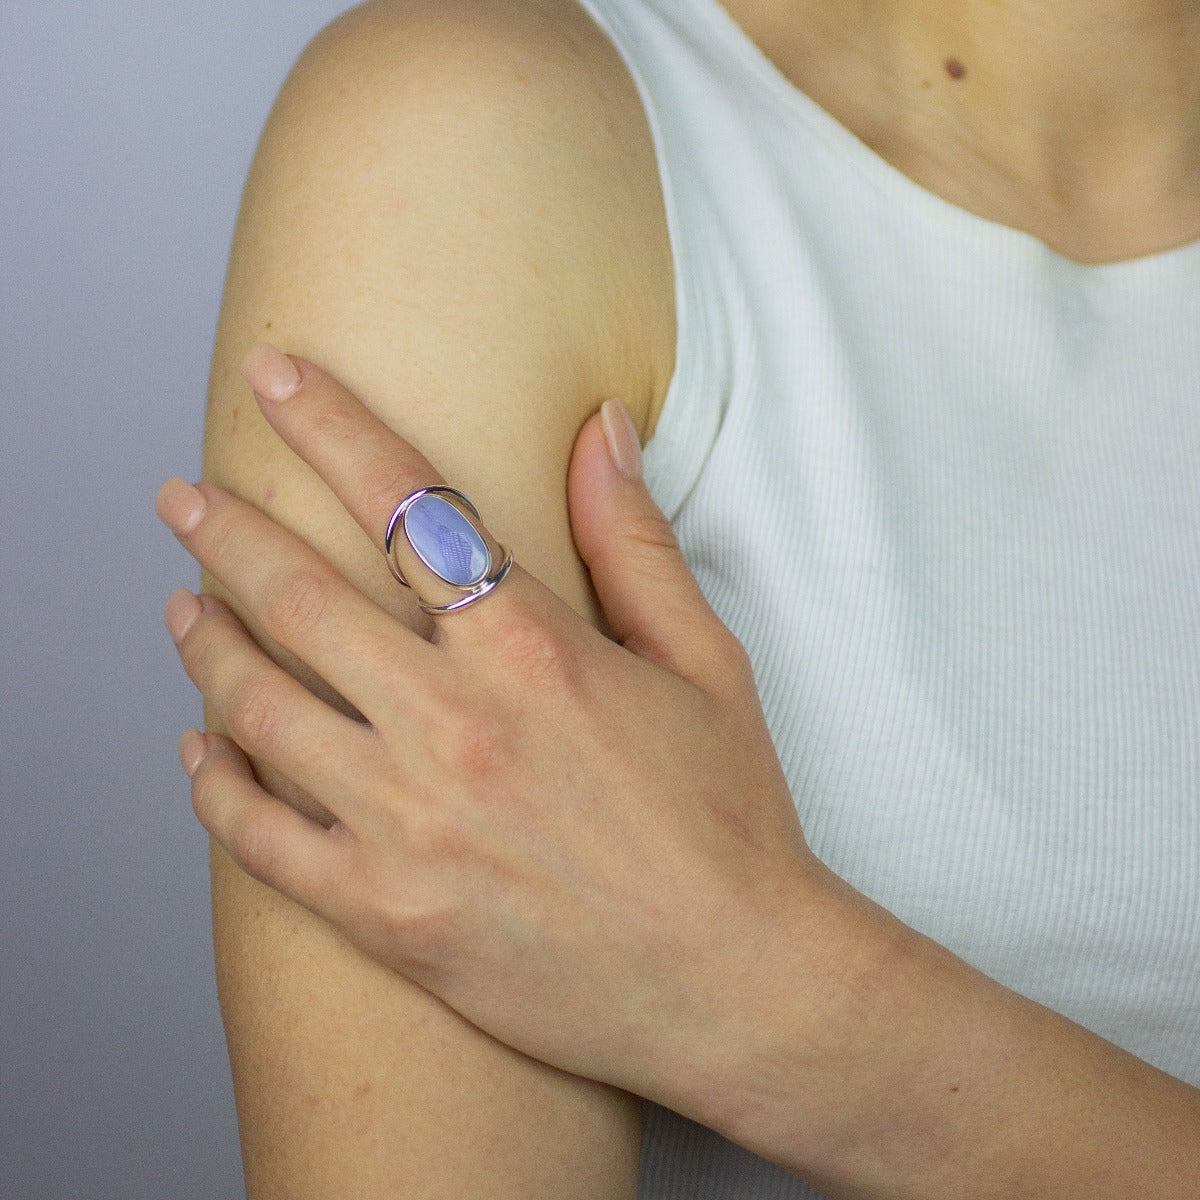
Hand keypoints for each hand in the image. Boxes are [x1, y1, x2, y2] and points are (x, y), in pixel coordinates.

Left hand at [156, 346, 832, 1119]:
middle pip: (299, 599)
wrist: (734, 982)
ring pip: (259, 711)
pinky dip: (215, 789)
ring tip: (180, 608)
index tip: (275, 378)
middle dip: (226, 531)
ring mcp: (408, 827)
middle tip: (183, 497)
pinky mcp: (387, 915)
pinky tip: (197, 754)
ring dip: (205, 645)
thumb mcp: (704, 663)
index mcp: (531, 653)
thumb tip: (598, 427)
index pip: (403, 505)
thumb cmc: (728, 820)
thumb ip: (633, 540)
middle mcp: (453, 728)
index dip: (329, 426)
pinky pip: (263, 842)